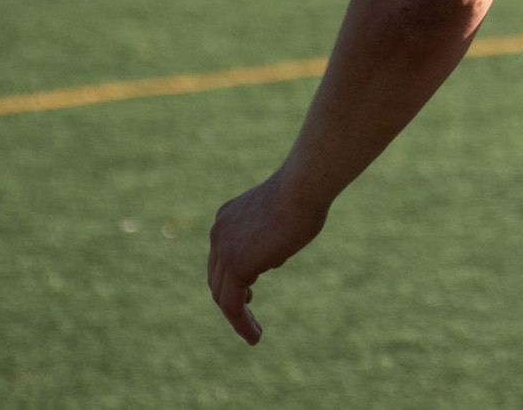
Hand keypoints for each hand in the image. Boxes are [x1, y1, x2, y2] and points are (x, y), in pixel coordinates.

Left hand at [206, 173, 327, 344]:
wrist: (303, 186)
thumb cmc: (305, 192)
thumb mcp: (284, 211)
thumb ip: (272, 232)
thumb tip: (271, 256)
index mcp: (227, 217)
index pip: (222, 256)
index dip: (233, 279)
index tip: (251, 294)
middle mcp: (219, 232)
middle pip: (217, 278)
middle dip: (232, 300)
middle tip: (249, 316)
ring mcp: (224, 249)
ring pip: (222, 295)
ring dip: (237, 318)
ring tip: (254, 333)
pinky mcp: (236, 266)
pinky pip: (232, 305)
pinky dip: (241, 323)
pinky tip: (255, 336)